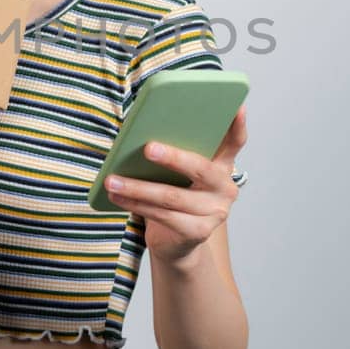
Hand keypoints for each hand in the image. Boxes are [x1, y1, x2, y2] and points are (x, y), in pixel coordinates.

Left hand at [104, 104, 248, 265]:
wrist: (177, 241)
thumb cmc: (174, 195)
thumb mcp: (178, 173)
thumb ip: (175, 152)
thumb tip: (140, 134)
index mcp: (222, 165)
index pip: (235, 142)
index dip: (237, 125)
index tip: (236, 107)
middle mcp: (225, 188)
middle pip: (200, 169)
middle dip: (173, 157)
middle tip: (148, 148)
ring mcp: (216, 212)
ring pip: (172, 196)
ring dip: (137, 187)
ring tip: (112, 180)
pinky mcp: (199, 232)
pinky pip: (163, 216)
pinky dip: (135, 205)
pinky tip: (117, 197)